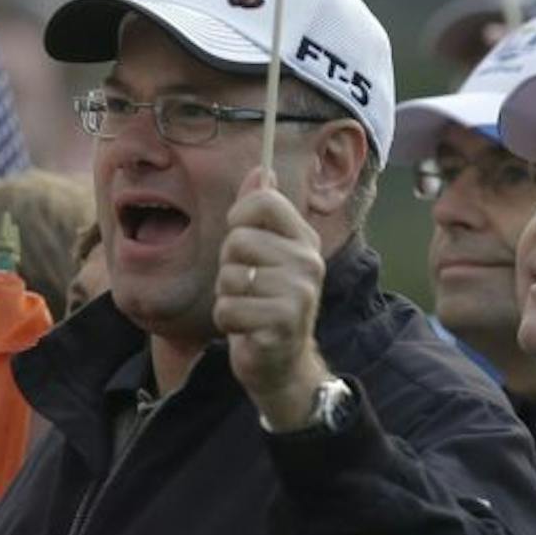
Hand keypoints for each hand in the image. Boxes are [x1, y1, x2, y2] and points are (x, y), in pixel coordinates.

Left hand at [215, 168, 330, 430]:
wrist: (282, 363)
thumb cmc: (266, 301)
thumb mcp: (265, 253)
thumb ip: (261, 212)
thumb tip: (261, 170)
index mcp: (304, 238)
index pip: (262, 201)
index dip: (238, 217)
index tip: (241, 238)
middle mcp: (308, 261)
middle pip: (237, 241)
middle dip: (229, 267)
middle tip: (248, 286)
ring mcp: (299, 292)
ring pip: (229, 278)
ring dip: (227, 298)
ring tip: (248, 308)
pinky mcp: (282, 323)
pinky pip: (228, 309)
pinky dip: (227, 322)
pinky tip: (246, 329)